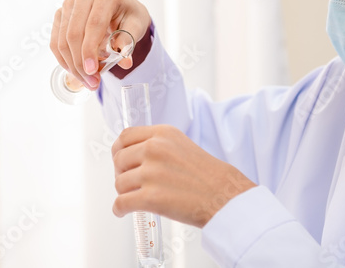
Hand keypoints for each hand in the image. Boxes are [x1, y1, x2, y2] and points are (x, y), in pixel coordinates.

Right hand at [50, 0, 150, 89]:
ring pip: (63, 40)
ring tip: (88, 81)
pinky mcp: (60, 15)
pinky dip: (65, 60)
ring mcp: (69, 3)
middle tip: (92, 83)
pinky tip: (76, 71)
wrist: (122, 9)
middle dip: (81, 63)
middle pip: (74, 34)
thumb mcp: (137, 26)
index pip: (94, 24)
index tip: (92, 71)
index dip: (90, 50)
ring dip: (72, 65)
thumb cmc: (130, 17)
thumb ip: (129, 41)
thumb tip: (124, 60)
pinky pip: (56, 42)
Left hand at [111, 125, 256, 227]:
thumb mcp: (181, 145)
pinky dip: (119, 209)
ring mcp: (152, 173)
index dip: (119, 150)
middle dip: (122, 173)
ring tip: (136, 198)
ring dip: (124, 193)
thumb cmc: (207, 176)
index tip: (121, 160)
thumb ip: (156, 145)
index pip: (125, 136)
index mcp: (163, 134)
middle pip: (119, 160)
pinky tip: (124, 211)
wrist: (225, 197)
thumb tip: (130, 157)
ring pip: (119, 184)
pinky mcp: (151, 197)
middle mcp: (155, 149)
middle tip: (131, 183)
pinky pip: (121, 203)